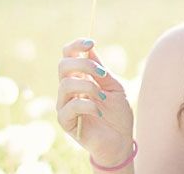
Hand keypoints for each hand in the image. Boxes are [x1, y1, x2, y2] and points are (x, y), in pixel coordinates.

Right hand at [56, 38, 134, 165]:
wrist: (121, 141)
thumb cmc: (117, 114)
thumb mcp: (114, 87)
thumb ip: (101, 70)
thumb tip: (90, 48)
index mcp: (78, 78)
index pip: (68, 55)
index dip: (75, 46)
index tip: (91, 43)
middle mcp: (68, 89)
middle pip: (63, 66)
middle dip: (83, 65)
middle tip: (102, 74)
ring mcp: (64, 104)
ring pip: (65, 85)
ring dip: (88, 87)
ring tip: (103, 96)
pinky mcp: (65, 121)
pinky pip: (71, 107)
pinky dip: (88, 105)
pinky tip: (100, 111)